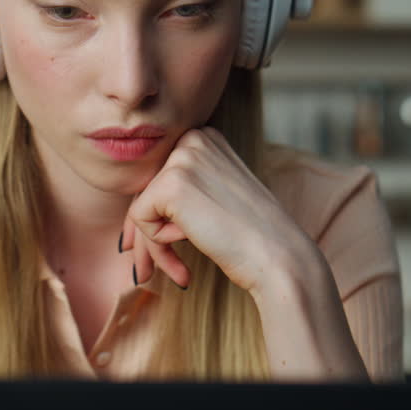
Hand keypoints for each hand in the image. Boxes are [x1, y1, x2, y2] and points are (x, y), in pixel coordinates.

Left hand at [120, 127, 308, 294]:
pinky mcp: (171, 183)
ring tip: (177, 272)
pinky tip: (187, 255)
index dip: (155, 216)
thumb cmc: (253, 236)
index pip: (160, 176)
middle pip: (146, 190)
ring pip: (140, 207)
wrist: (278, 257)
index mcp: (206, 136)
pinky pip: (140, 218)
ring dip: (153, 247)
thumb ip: (183, 190)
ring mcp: (182, 157)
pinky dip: (158, 246)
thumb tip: (133, 212)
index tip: (156, 247)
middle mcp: (193, 138)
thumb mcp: (216, 196)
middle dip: (145, 236)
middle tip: (145, 273)